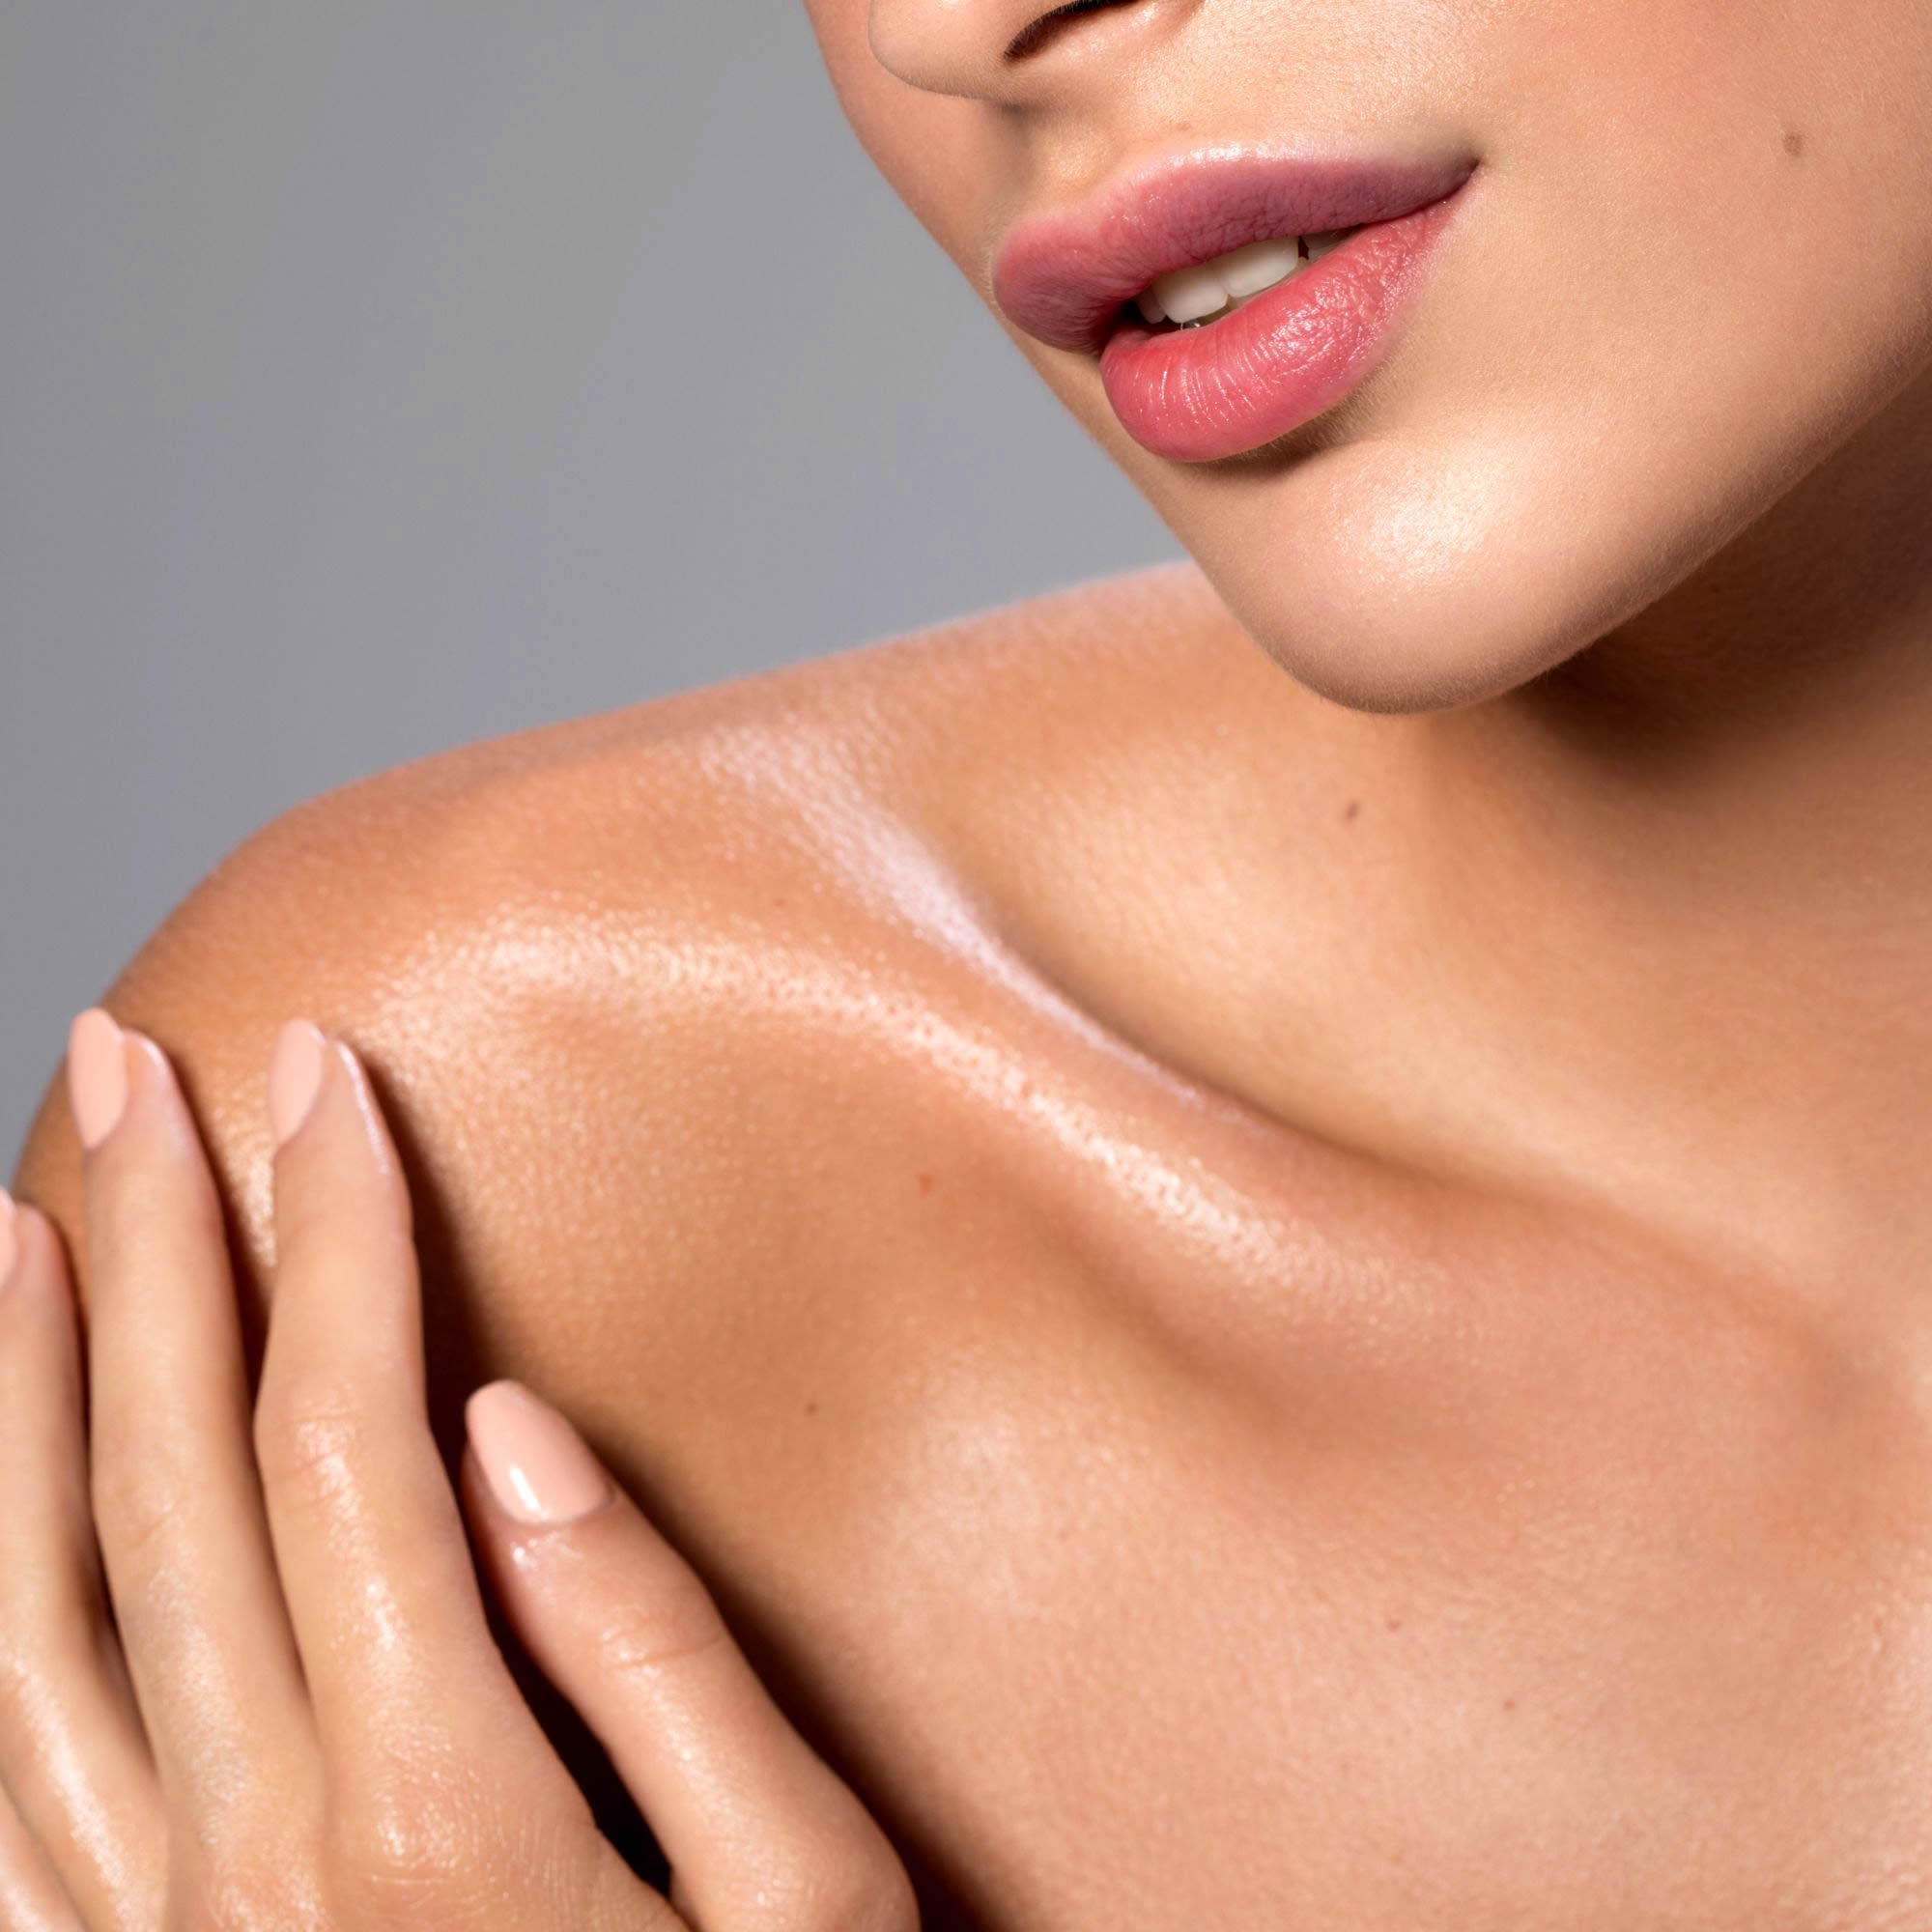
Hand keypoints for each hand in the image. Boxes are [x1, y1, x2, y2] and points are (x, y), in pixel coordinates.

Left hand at [0, 1010, 916, 1930]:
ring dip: (18, 1391)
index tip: (328, 1079)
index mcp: (443, 1802)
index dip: (338, 1234)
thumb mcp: (808, 1906)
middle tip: (134, 1066)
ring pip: (28, 1608)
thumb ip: (660, 1661)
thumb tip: (518, 1439)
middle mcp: (255, 1855)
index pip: (350, 1433)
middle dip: (159, 1242)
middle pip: (173, 1478)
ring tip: (12, 1217)